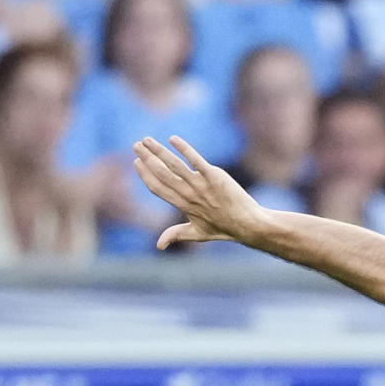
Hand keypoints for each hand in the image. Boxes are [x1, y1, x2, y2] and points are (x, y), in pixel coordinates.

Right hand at [132, 136, 269, 248]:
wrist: (248, 224)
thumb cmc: (223, 228)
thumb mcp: (198, 233)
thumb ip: (176, 234)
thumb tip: (158, 246)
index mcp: (182, 206)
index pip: (157, 188)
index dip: (145, 175)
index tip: (136, 163)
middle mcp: (189, 194)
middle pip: (161, 174)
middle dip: (147, 159)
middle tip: (136, 145)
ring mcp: (201, 185)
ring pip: (174, 165)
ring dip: (158, 151)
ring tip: (146, 140)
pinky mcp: (215, 177)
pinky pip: (196, 160)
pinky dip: (184, 149)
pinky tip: (173, 139)